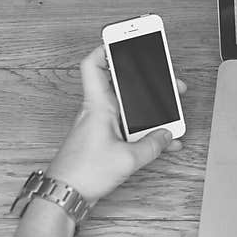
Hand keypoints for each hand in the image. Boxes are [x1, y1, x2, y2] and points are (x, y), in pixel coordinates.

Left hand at [45, 45, 186, 205]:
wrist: (64, 195)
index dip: (107, 48)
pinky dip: (146, 132)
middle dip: (146, 81)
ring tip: (172, 114)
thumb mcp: (128, 158)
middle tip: (167, 80)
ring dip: (149, 110)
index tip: (126, 41)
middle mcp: (98, 112)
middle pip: (121, 84)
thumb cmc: (83, 173)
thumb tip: (167, 134)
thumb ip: (153, 145)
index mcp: (99, 105)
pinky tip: (162, 142)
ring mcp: (100, 126)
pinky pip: (128, 128)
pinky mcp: (103, 141)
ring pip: (129, 108)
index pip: (93, 64)